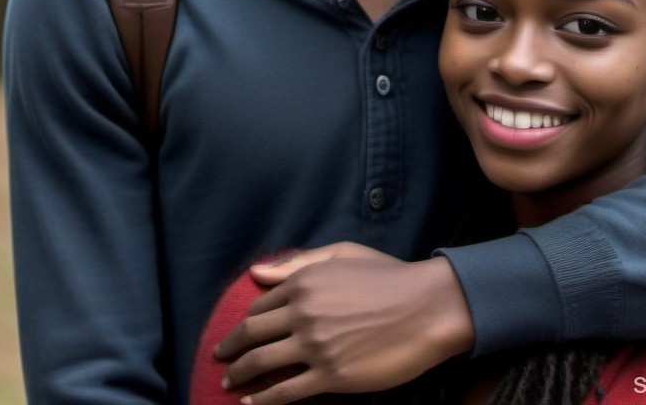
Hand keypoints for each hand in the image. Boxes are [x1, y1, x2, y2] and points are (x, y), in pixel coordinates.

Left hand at [215, 245, 473, 403]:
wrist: (425, 307)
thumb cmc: (389, 276)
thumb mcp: (344, 254)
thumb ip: (299, 263)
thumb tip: (258, 273)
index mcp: (305, 281)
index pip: (261, 305)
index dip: (247, 321)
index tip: (239, 332)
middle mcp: (304, 312)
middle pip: (252, 334)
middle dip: (231, 348)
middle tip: (220, 358)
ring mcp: (315, 346)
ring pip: (262, 363)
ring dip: (239, 375)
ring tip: (229, 382)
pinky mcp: (330, 375)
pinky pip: (285, 392)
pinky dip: (262, 401)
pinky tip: (251, 404)